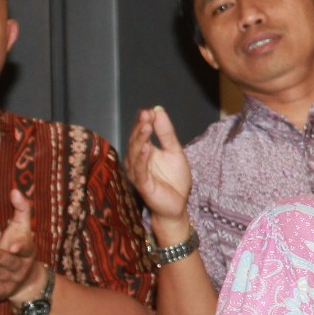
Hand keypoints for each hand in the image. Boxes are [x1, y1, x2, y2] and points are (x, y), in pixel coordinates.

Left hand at [0, 189, 47, 302]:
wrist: (27, 279)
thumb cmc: (19, 246)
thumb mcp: (21, 229)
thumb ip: (21, 210)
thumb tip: (15, 190)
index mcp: (27, 250)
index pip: (26, 249)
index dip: (20, 248)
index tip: (14, 246)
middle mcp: (21, 266)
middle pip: (11, 262)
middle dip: (0, 257)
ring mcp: (12, 279)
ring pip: (3, 274)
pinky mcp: (4, 291)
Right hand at [127, 105, 191, 225]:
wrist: (177, 205)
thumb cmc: (174, 180)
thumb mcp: (174, 151)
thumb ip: (166, 132)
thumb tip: (157, 110)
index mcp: (143, 151)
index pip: (140, 133)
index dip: (144, 121)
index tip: (149, 110)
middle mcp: (136, 161)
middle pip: (136, 141)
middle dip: (140, 127)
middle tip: (146, 115)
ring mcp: (138, 173)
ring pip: (136, 154)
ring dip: (140, 139)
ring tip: (146, 126)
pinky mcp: (142, 185)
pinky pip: (140, 170)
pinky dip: (142, 159)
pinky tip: (147, 148)